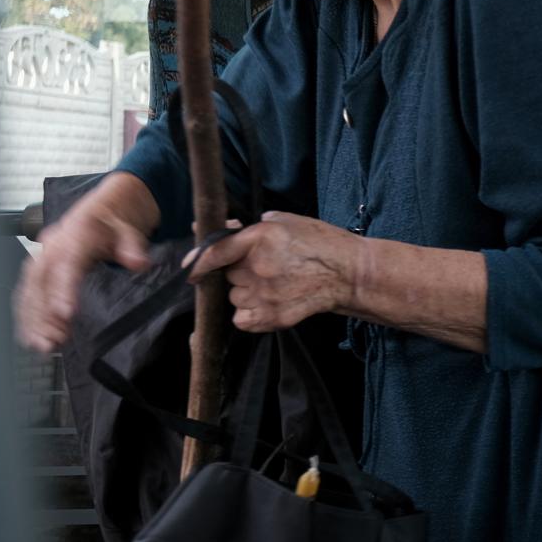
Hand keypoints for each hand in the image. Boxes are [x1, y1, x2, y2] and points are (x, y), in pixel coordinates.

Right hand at [14, 201, 151, 352]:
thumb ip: (132, 246)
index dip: (62, 290)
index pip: (66, 265)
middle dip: (41, 314)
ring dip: (32, 320)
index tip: (65, 315)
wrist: (103, 210)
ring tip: (42, 346)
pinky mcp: (40, 268)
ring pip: (29, 290)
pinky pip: (28, 292)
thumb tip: (138, 262)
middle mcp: (52, 246)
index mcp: (75, 235)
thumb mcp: (130, 229)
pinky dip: (28, 314)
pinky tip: (32, 335)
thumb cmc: (114, 222)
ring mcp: (43, 256)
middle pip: (40, 282)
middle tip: (49, 342)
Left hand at [184, 212, 360, 331]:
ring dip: (245, 294)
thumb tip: (227, 228)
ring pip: (234, 298)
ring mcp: (265, 294)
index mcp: (261, 238)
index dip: (198, 261)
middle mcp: (258, 267)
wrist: (350, 274)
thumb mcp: (288, 222)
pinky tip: (267, 305)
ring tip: (273, 287)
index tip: (190, 269)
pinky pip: (242, 320)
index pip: (215, 252)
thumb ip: (254, 227)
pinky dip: (249, 315)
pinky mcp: (273, 317)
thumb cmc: (322, 244)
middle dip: (238, 273)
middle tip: (263, 270)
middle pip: (227, 276)